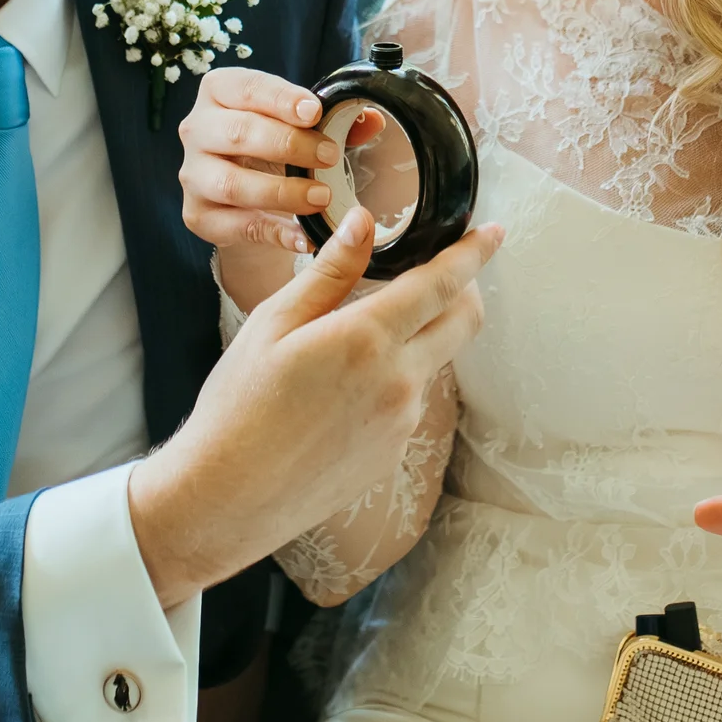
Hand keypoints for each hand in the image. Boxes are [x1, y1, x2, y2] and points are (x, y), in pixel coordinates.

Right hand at [128, 206, 502, 608]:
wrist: (229, 498)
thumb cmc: (238, 407)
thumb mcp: (273, 324)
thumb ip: (329, 271)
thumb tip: (364, 223)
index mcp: (366, 339)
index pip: (442, 284)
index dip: (473, 253)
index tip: (492, 233)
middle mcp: (398, 381)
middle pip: (463, 322)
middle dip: (466, 290)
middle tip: (445, 272)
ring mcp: (401, 422)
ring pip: (434, 361)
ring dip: (421, 336)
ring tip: (362, 336)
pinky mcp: (394, 452)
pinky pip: (410, 401)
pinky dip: (397, 378)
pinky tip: (346, 388)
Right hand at [179, 67, 383, 255]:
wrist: (246, 197)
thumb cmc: (271, 148)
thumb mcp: (299, 127)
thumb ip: (334, 121)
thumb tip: (371, 119)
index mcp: (219, 92)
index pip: (246, 87)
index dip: (281, 98)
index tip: (315, 112)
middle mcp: (196, 129)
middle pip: (238, 132)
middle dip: (289, 144)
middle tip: (330, 157)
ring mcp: (193, 174)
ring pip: (232, 183)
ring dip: (282, 191)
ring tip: (321, 197)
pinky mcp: (198, 214)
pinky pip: (237, 225)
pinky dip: (274, 233)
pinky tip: (304, 237)